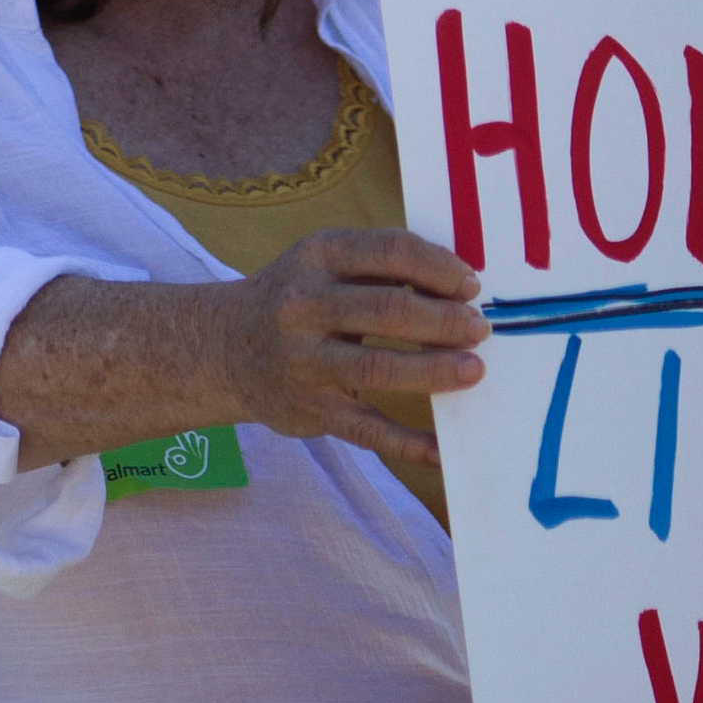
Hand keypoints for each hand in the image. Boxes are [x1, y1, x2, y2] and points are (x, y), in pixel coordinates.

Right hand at [213, 227, 487, 473]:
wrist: (223, 349)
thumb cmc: (294, 300)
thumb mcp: (323, 264)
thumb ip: (380, 266)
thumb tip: (460, 288)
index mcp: (316, 257)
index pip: (389, 251)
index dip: (439, 268)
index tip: (471, 286)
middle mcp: (304, 305)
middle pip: (389, 310)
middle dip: (445, 320)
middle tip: (480, 330)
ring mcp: (305, 360)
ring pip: (379, 368)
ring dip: (435, 370)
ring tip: (473, 370)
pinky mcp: (311, 409)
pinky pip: (366, 429)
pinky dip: (407, 444)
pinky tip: (440, 450)